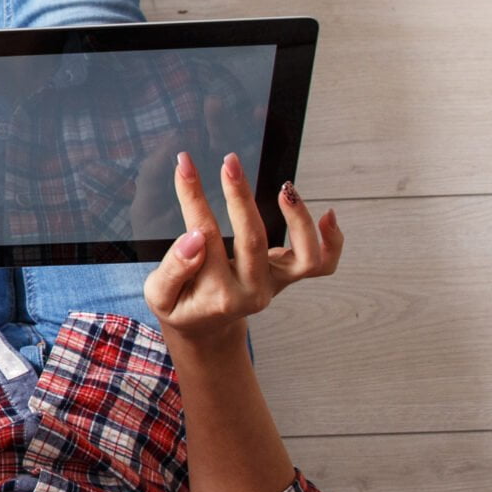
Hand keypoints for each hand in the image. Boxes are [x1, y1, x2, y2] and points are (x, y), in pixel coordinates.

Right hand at [143, 151, 343, 349]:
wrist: (206, 328)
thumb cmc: (181, 306)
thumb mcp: (159, 295)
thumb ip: (174, 268)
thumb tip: (194, 238)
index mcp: (217, 296)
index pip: (204, 236)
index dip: (193, 196)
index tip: (186, 166)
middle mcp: (252, 291)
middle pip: (253, 239)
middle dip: (240, 195)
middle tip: (229, 163)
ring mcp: (274, 285)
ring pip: (304, 256)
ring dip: (299, 219)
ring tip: (285, 187)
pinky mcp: (288, 278)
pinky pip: (322, 264)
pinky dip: (332, 241)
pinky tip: (328, 214)